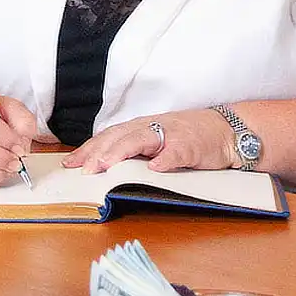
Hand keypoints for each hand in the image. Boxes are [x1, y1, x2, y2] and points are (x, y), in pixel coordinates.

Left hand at [63, 108, 233, 175]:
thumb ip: (134, 149)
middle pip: (119, 136)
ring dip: (122, 152)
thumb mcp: (157, 139)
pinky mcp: (191, 146)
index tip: (70, 163)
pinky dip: (165, 159)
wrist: (225, 130)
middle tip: (82, 169)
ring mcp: (172, 135)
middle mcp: (153, 127)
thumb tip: (103, 165)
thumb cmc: (189, 136)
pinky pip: (176, 152)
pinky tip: (155, 169)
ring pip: (142, 140)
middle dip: (98, 152)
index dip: (88, 148)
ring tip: (106, 166)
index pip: (109, 136)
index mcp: (142, 127)